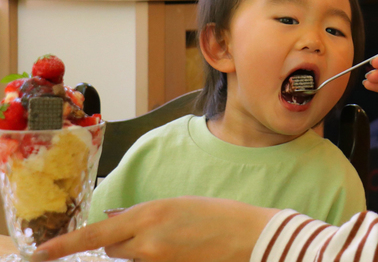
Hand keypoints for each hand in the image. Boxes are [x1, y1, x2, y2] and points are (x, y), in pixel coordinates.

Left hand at [34, 197, 277, 261]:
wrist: (250, 239)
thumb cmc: (219, 216)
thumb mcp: (178, 206)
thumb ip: (143, 217)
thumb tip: (115, 224)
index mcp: (148, 216)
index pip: (93, 237)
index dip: (63, 247)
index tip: (40, 255)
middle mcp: (146, 243)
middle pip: (111, 251)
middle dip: (121, 244)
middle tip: (151, 235)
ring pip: (130, 261)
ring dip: (140, 254)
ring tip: (174, 244)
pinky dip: (156, 260)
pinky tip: (180, 252)